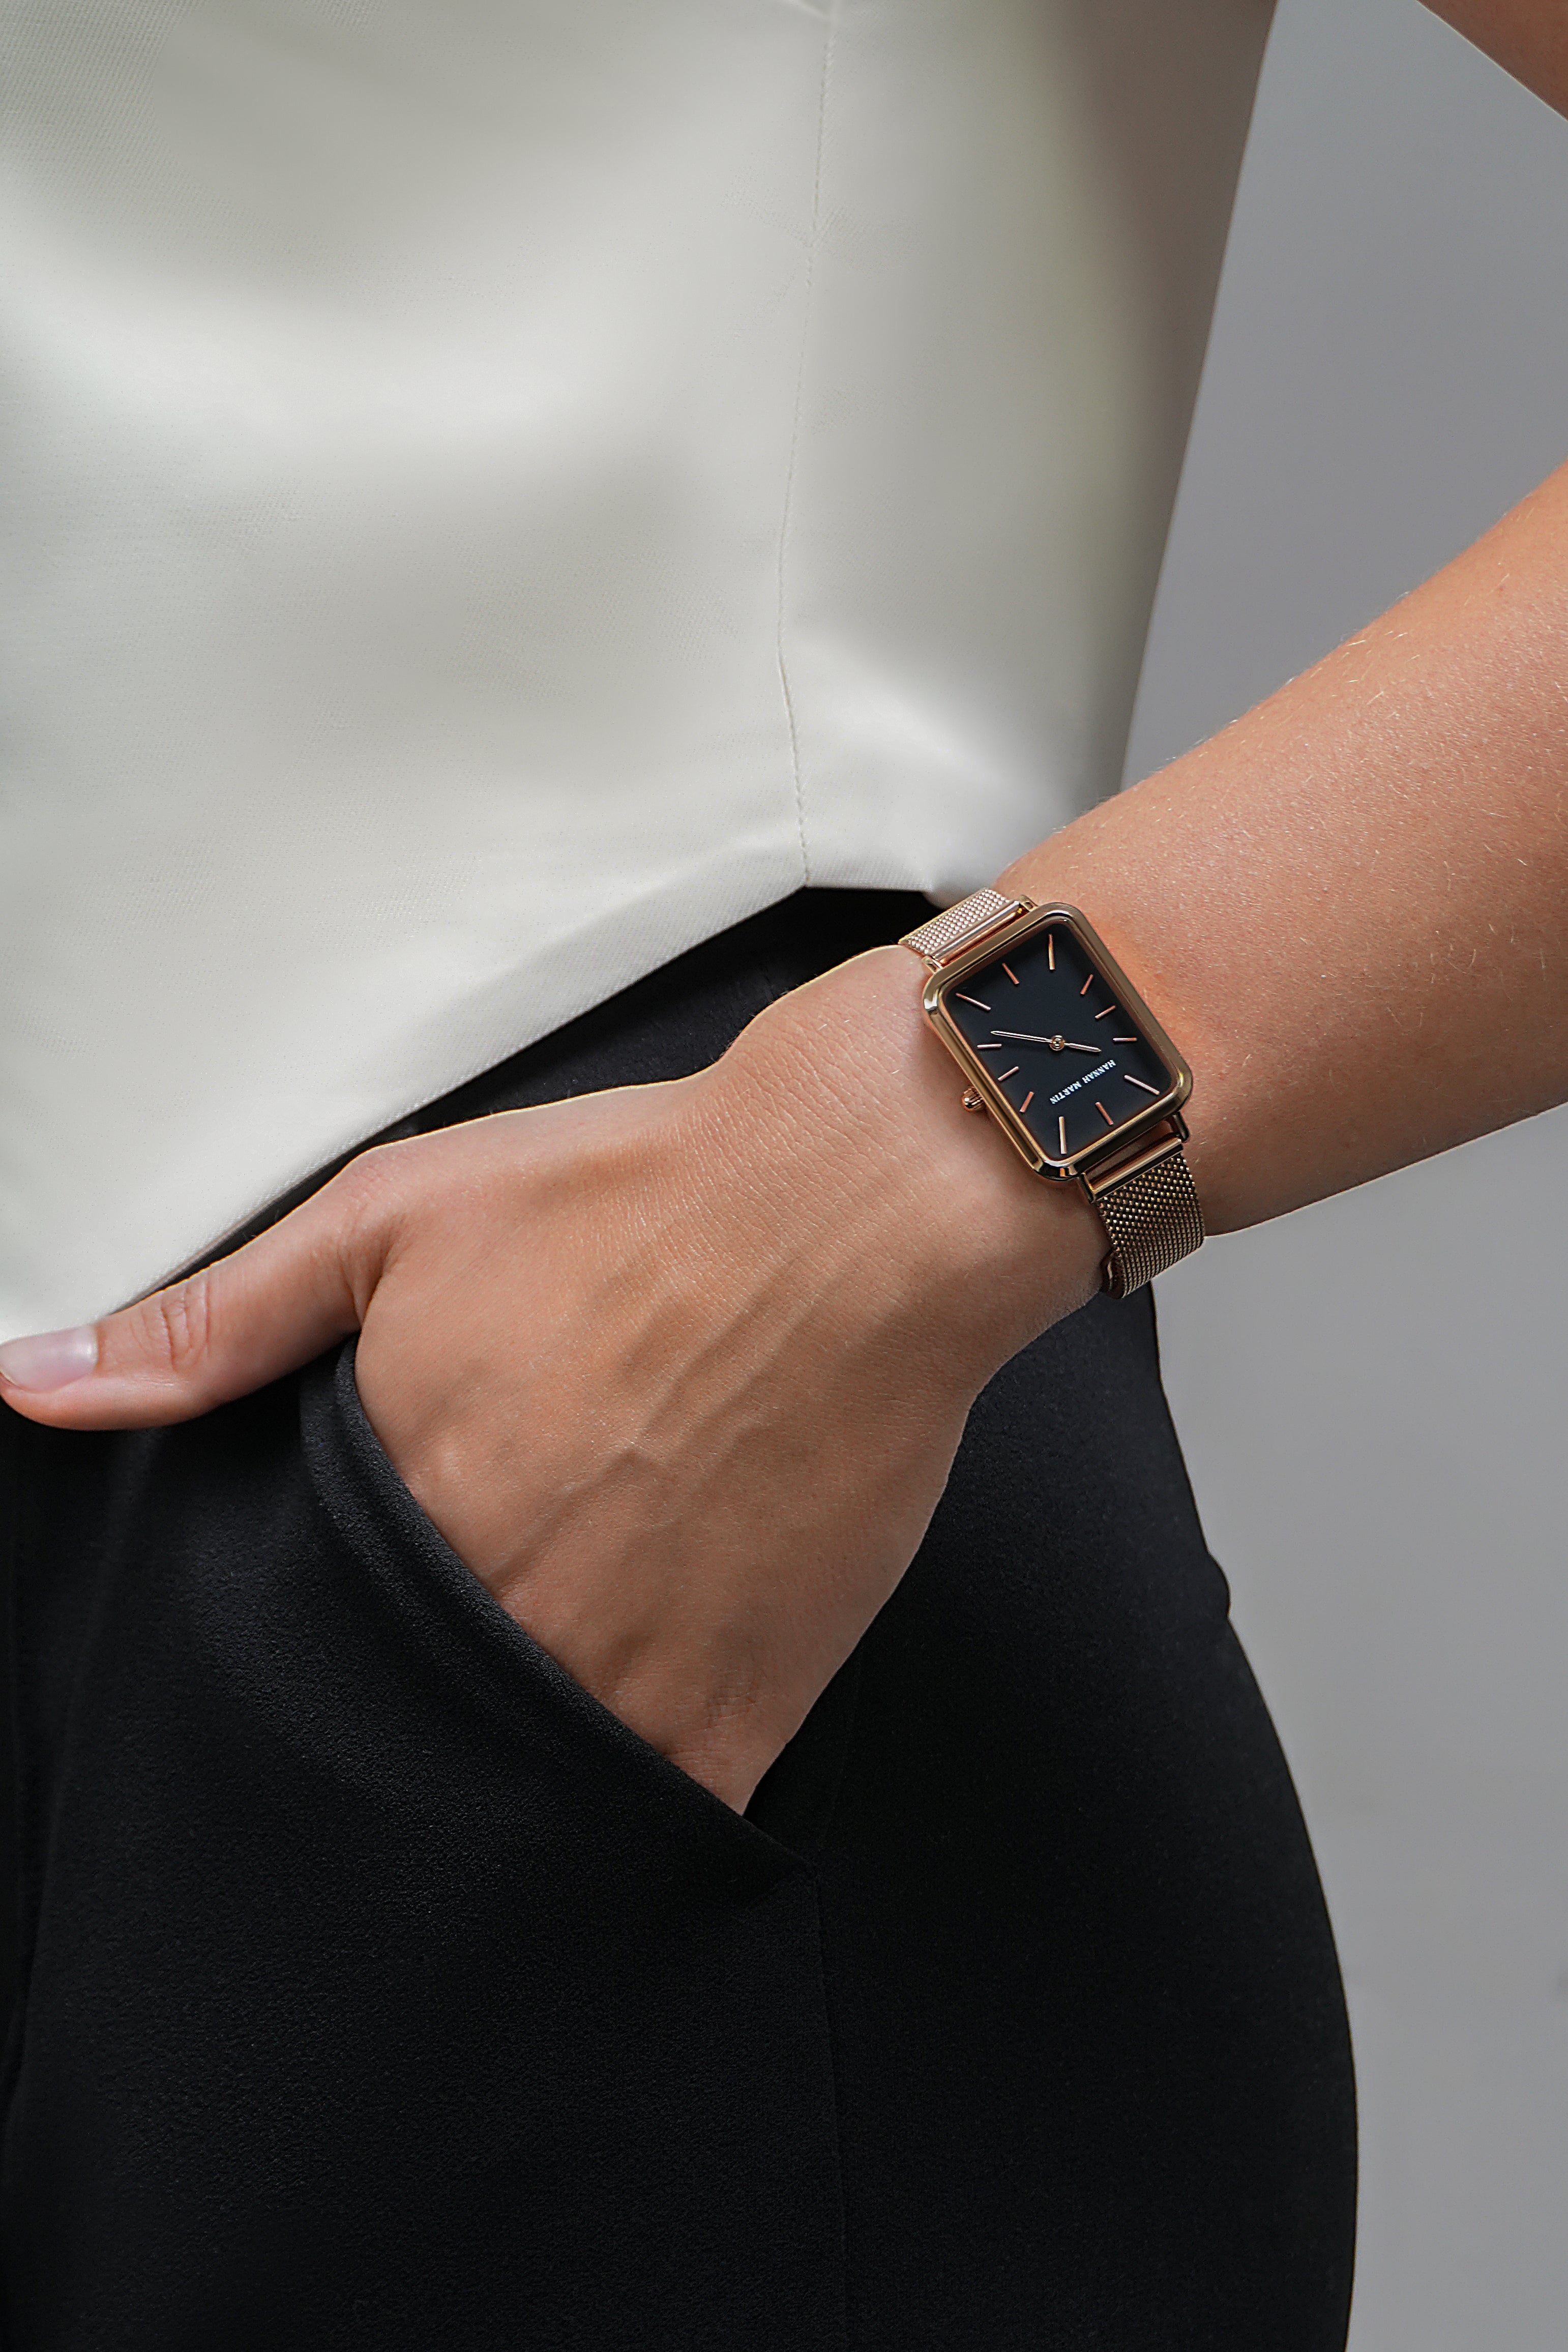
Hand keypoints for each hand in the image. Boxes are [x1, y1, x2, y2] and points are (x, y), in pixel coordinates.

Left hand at [0, 950, 1101, 1807]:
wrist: (860, 1209)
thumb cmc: (650, 1199)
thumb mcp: (393, 1219)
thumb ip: (214, 1321)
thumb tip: (44, 1381)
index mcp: (402, 1504)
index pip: (307, 1635)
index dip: (339, 1609)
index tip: (394, 1568)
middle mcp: (502, 1613)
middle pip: (413, 1710)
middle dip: (441, 1656)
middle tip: (515, 1561)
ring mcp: (624, 1675)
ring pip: (525, 1775)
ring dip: (533, 1717)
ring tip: (592, 1598)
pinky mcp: (742, 1706)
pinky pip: (657, 1807)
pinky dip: (636, 1769)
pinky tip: (657, 1665)